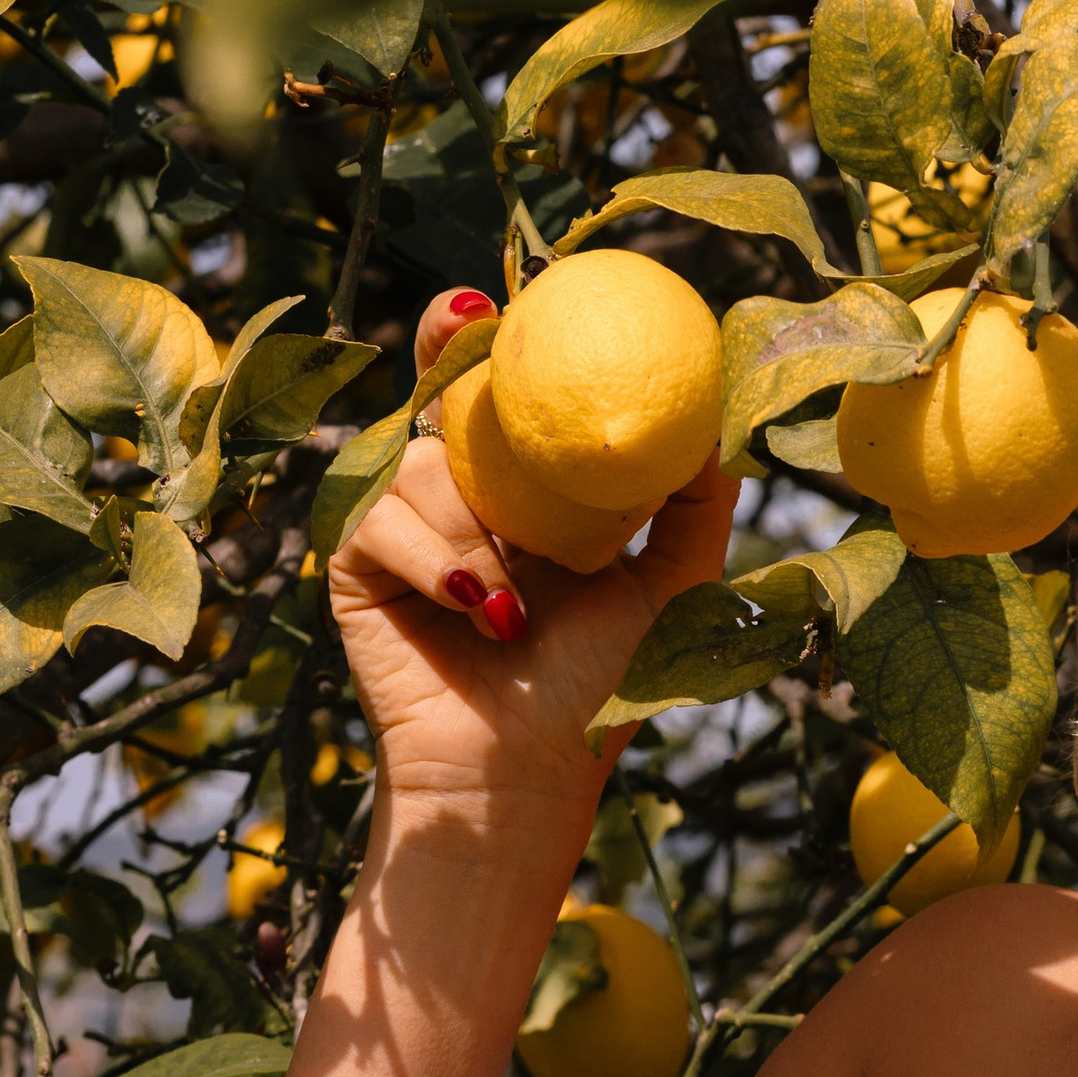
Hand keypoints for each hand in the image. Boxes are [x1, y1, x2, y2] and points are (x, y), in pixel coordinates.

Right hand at [328, 288, 738, 819]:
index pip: (497, 393)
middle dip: (441, 348)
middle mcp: (455, 494)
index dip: (488, 338)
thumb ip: (694, 510)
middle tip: (468, 323)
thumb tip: (722, 432)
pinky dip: (440, 564)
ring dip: (477, 526)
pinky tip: (482, 614)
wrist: (524, 774)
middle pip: (436, 394)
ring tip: (518, 604)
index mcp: (519, 489)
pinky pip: (384, 520)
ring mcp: (399, 525)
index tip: (505, 301)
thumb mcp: (668, 588)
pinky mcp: (355, 565)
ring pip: (422, 463)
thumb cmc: (596, 689)